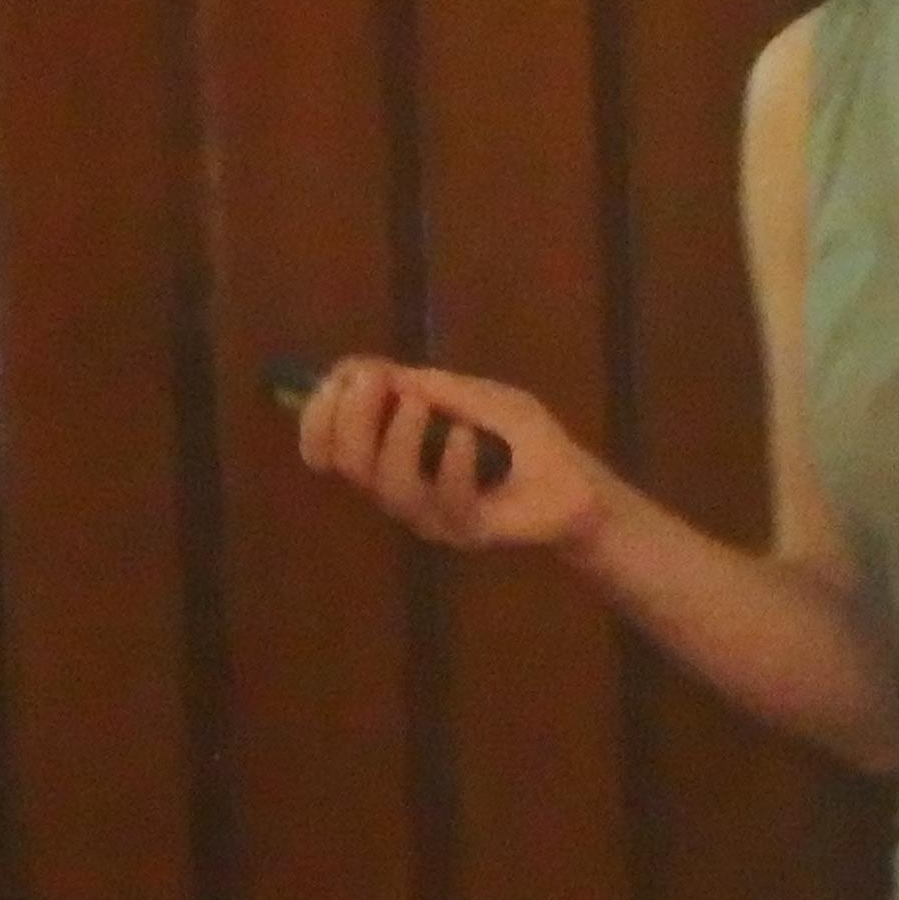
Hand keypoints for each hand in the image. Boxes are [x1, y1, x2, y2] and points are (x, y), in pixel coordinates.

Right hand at [293, 357, 612, 554]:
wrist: (579, 487)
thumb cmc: (526, 440)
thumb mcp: (480, 397)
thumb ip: (430, 386)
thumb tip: (368, 369)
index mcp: (396, 453)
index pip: (332, 444)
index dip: (320, 416)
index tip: (337, 381)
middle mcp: (403, 486)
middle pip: (348, 463)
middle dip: (350, 419)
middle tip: (374, 383)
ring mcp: (432, 512)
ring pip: (388, 486)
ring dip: (397, 438)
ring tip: (419, 406)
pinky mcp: (467, 530)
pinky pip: (446, 501)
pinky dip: (453, 463)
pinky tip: (467, 437)